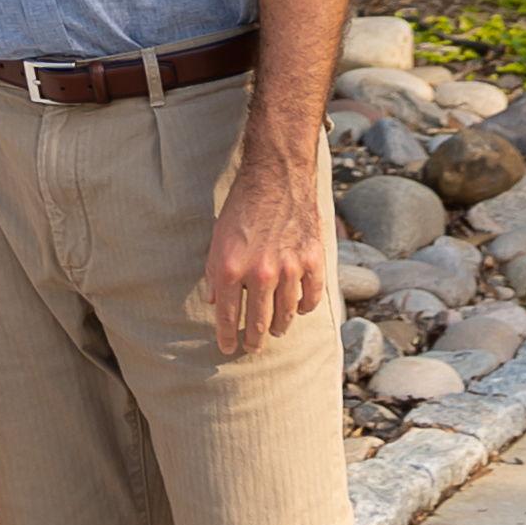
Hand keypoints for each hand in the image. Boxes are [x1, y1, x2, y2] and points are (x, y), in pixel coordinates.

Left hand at [197, 141, 329, 365]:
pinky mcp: (312, 260)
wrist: (276, 176)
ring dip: (279, 327)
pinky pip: (310, 298)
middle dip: (254, 339)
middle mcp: (259, 273)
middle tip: (252, 346)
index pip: (227, 317)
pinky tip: (299, 309)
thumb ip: (213, 272)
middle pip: (258, 322)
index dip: (227, 337)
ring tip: (275, 331)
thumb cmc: (242, 207)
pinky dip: (305, 308)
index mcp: (229, 268)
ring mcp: (289, 268)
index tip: (227, 348)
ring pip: (286, 315)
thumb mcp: (217, 238)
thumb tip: (214, 303)